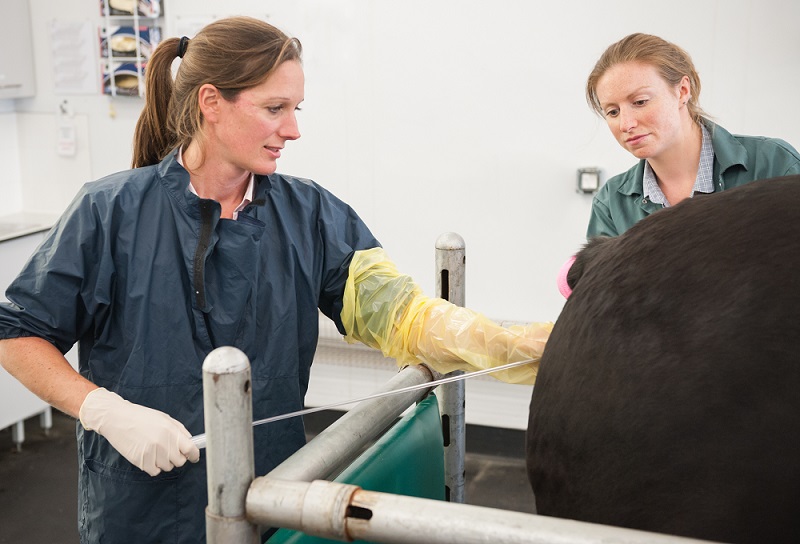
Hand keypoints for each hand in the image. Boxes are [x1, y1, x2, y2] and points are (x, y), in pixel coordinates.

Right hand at [79, 387, 199, 475]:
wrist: (117, 418)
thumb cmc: (141, 417)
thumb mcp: (164, 418)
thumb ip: (179, 430)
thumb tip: (190, 442)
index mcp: (170, 431)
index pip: (190, 449)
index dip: (194, 455)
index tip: (194, 457)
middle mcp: (162, 443)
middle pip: (180, 461)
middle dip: (178, 458)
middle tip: (170, 451)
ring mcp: (151, 453)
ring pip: (167, 467)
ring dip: (165, 462)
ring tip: (156, 450)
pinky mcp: (140, 460)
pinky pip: (154, 471)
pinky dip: (154, 467)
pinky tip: (149, 456)